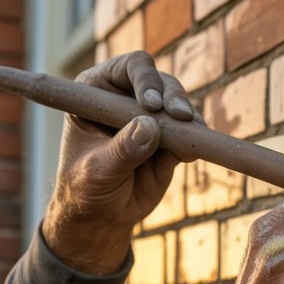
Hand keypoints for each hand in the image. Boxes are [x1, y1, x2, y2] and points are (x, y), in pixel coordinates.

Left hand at [43, 51, 196, 273]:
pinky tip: (193, 150)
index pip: (128, 69)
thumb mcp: (99, 170)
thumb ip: (123, 149)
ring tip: (193, 132)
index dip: (144, 79)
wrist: (103, 215)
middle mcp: (126, 98)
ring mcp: (151, 118)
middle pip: (161, 82)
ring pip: (179, 104)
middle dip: (174, 97)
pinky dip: (197, 137)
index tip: (151, 104)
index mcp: (97, 92)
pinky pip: (191, 132)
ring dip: (189, 117)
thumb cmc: (86, 188)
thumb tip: (150, 127)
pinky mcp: (171, 138)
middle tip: (182, 117)